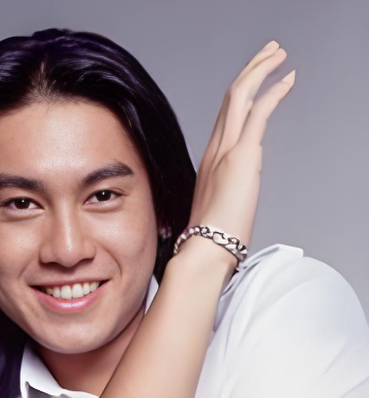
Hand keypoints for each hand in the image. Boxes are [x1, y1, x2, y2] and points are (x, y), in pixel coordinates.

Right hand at [181, 40, 294, 262]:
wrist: (204, 250)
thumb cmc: (210, 238)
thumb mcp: (217, 209)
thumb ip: (226, 193)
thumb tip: (235, 193)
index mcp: (209, 161)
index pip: (224, 118)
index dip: (240, 95)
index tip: (254, 82)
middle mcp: (214, 149)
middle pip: (230, 98)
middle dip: (250, 71)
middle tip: (268, 54)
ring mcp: (226, 150)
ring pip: (240, 95)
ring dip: (260, 70)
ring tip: (277, 54)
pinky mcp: (241, 156)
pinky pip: (257, 113)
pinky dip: (273, 92)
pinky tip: (287, 80)